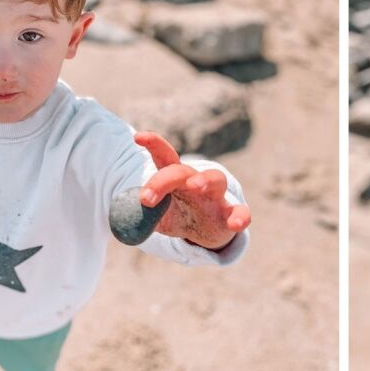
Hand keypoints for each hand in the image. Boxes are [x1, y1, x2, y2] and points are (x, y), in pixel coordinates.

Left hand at [134, 132, 250, 250]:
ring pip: (216, 178)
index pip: (165, 157)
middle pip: (182, 171)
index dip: (154, 144)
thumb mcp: (157, 217)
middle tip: (146, 198)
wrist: (205, 232)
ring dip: (205, 179)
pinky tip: (236, 224)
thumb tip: (128, 218)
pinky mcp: (229, 214)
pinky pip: (240, 211)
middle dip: (164, 180)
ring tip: (195, 186)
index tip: (138, 138)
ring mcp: (215, 197)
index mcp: (175, 179)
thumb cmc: (179, 215)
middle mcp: (196, 182)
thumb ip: (143, 217)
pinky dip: (241, 216)